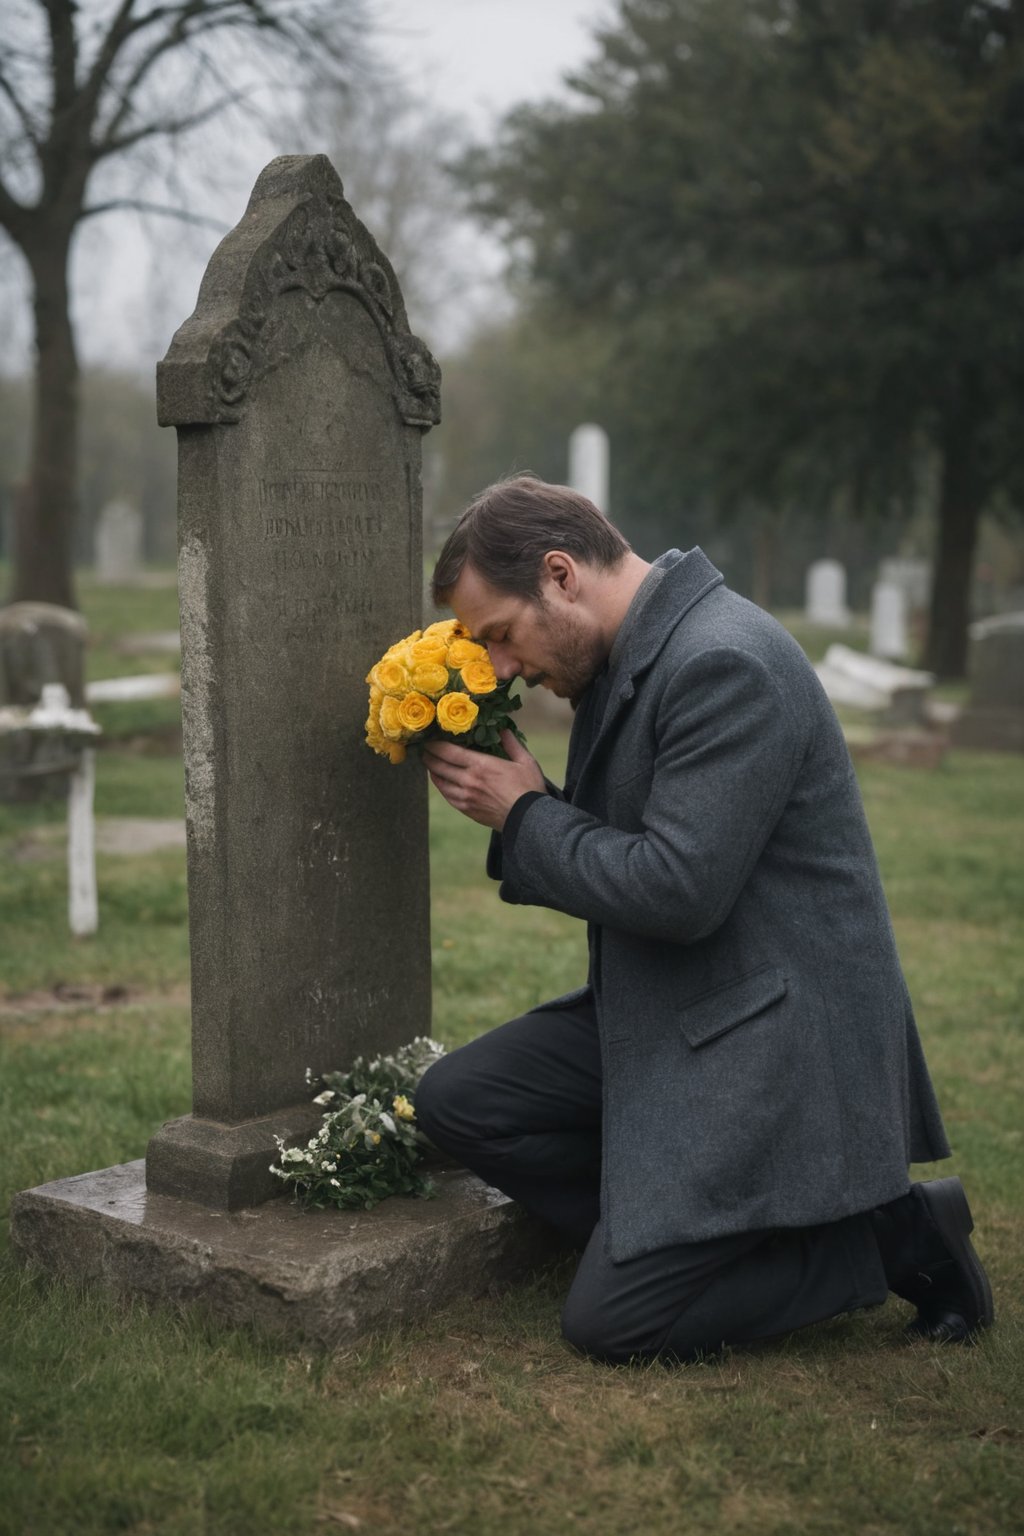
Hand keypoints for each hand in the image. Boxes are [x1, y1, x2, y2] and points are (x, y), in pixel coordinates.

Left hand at [421, 730, 545, 829]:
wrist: (529, 819)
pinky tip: (441, 781)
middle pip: (439, 766)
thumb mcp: (525, 761)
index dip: (434, 744)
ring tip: (430, 764)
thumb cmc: (529, 789)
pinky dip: (441, 786)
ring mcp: (465, 797)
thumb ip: (511, 743)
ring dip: (432, 771)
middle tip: (424, 749)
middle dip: (428, 755)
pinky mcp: (467, 809)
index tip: (429, 739)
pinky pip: (447, 796)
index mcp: (481, 765)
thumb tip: (503, 729)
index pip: (448, 751)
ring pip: (440, 782)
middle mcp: (468, 780)